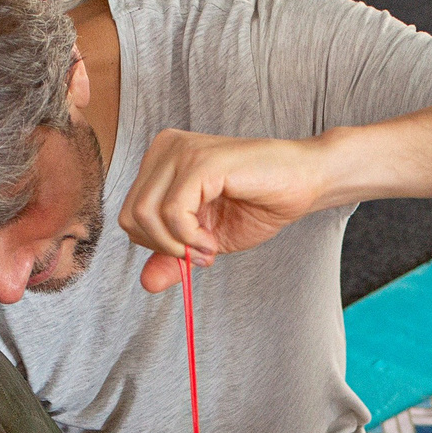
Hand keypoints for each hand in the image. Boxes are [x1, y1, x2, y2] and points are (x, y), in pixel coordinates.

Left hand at [122, 130, 333, 292]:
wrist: (303, 182)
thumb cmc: (259, 203)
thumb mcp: (206, 239)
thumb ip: (174, 257)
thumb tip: (146, 284)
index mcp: (160, 161)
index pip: (128, 214)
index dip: (158, 245)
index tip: (194, 250)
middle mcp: (164, 148)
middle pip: (130, 216)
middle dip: (164, 248)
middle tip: (201, 253)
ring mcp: (181, 151)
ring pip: (145, 215)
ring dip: (178, 245)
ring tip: (209, 246)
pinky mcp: (200, 161)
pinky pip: (173, 213)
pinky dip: (190, 238)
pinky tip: (212, 240)